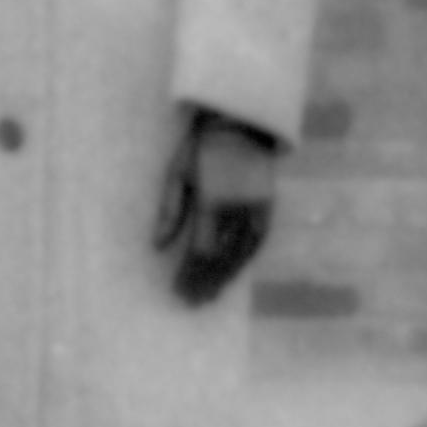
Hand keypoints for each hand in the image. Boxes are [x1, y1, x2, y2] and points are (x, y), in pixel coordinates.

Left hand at [154, 105, 279, 307]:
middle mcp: (238, 210)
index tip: (178, 291)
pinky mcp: (269, 207)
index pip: (201, 251)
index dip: (190, 275)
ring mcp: (258, 210)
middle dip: (206, 282)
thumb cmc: (199, 149)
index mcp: (212, 201)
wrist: (240, 124)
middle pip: (222, 258)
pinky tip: (234, 273)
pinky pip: (258, 242)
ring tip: (211, 295)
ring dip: (226, 277)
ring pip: (242, 255)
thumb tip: (157, 246)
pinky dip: (245, 261)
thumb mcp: (176, 174)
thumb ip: (169, 212)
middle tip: (192, 302)